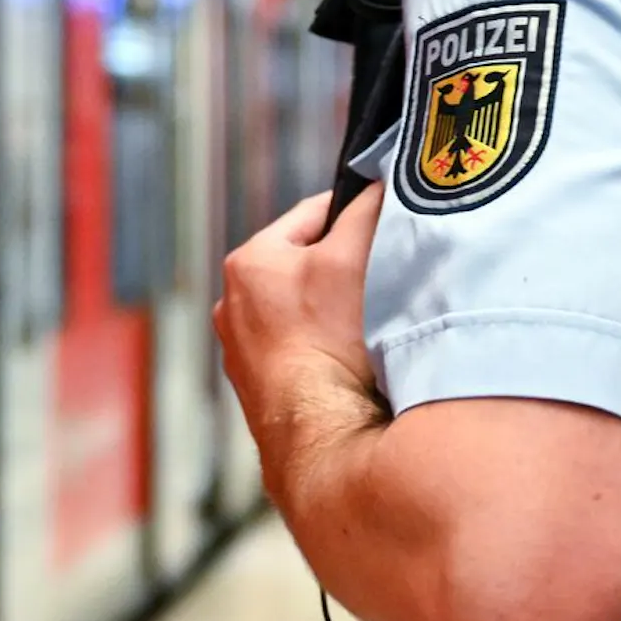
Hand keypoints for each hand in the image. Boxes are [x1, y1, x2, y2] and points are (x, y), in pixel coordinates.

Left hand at [215, 183, 386, 448]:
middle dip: (344, 269)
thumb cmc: (330, 343)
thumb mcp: (353, 257)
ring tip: (369, 329)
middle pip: (308, 265)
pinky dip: (325, 352)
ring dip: (335, 314)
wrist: (321, 434)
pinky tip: (350, 365)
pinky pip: (301, 354)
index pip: (314, 214)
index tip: (387, 225)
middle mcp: (233, 307)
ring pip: (303, 313)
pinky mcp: (261, 392)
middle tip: (383, 282)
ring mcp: (243, 354)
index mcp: (248, 262)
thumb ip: (366, 211)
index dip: (356, 214)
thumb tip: (378, 186)